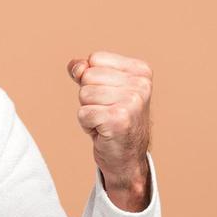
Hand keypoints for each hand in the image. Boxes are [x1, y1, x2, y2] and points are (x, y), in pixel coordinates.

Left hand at [66, 50, 151, 191]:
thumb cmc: (114, 120)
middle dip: (89, 97)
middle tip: (106, 112)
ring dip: (88, 112)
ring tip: (105, 121)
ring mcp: (132, 101)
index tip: (109, 97)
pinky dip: (86, 125)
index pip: (95, 59)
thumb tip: (75, 66)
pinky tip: (103, 131)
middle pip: (87, 76)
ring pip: (83, 94)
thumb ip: (86, 71)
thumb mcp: (102, 89)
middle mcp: (141, 84)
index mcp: (141, 71)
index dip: (92, 80)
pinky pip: (83, 114)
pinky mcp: (118, 119)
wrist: (127, 157)